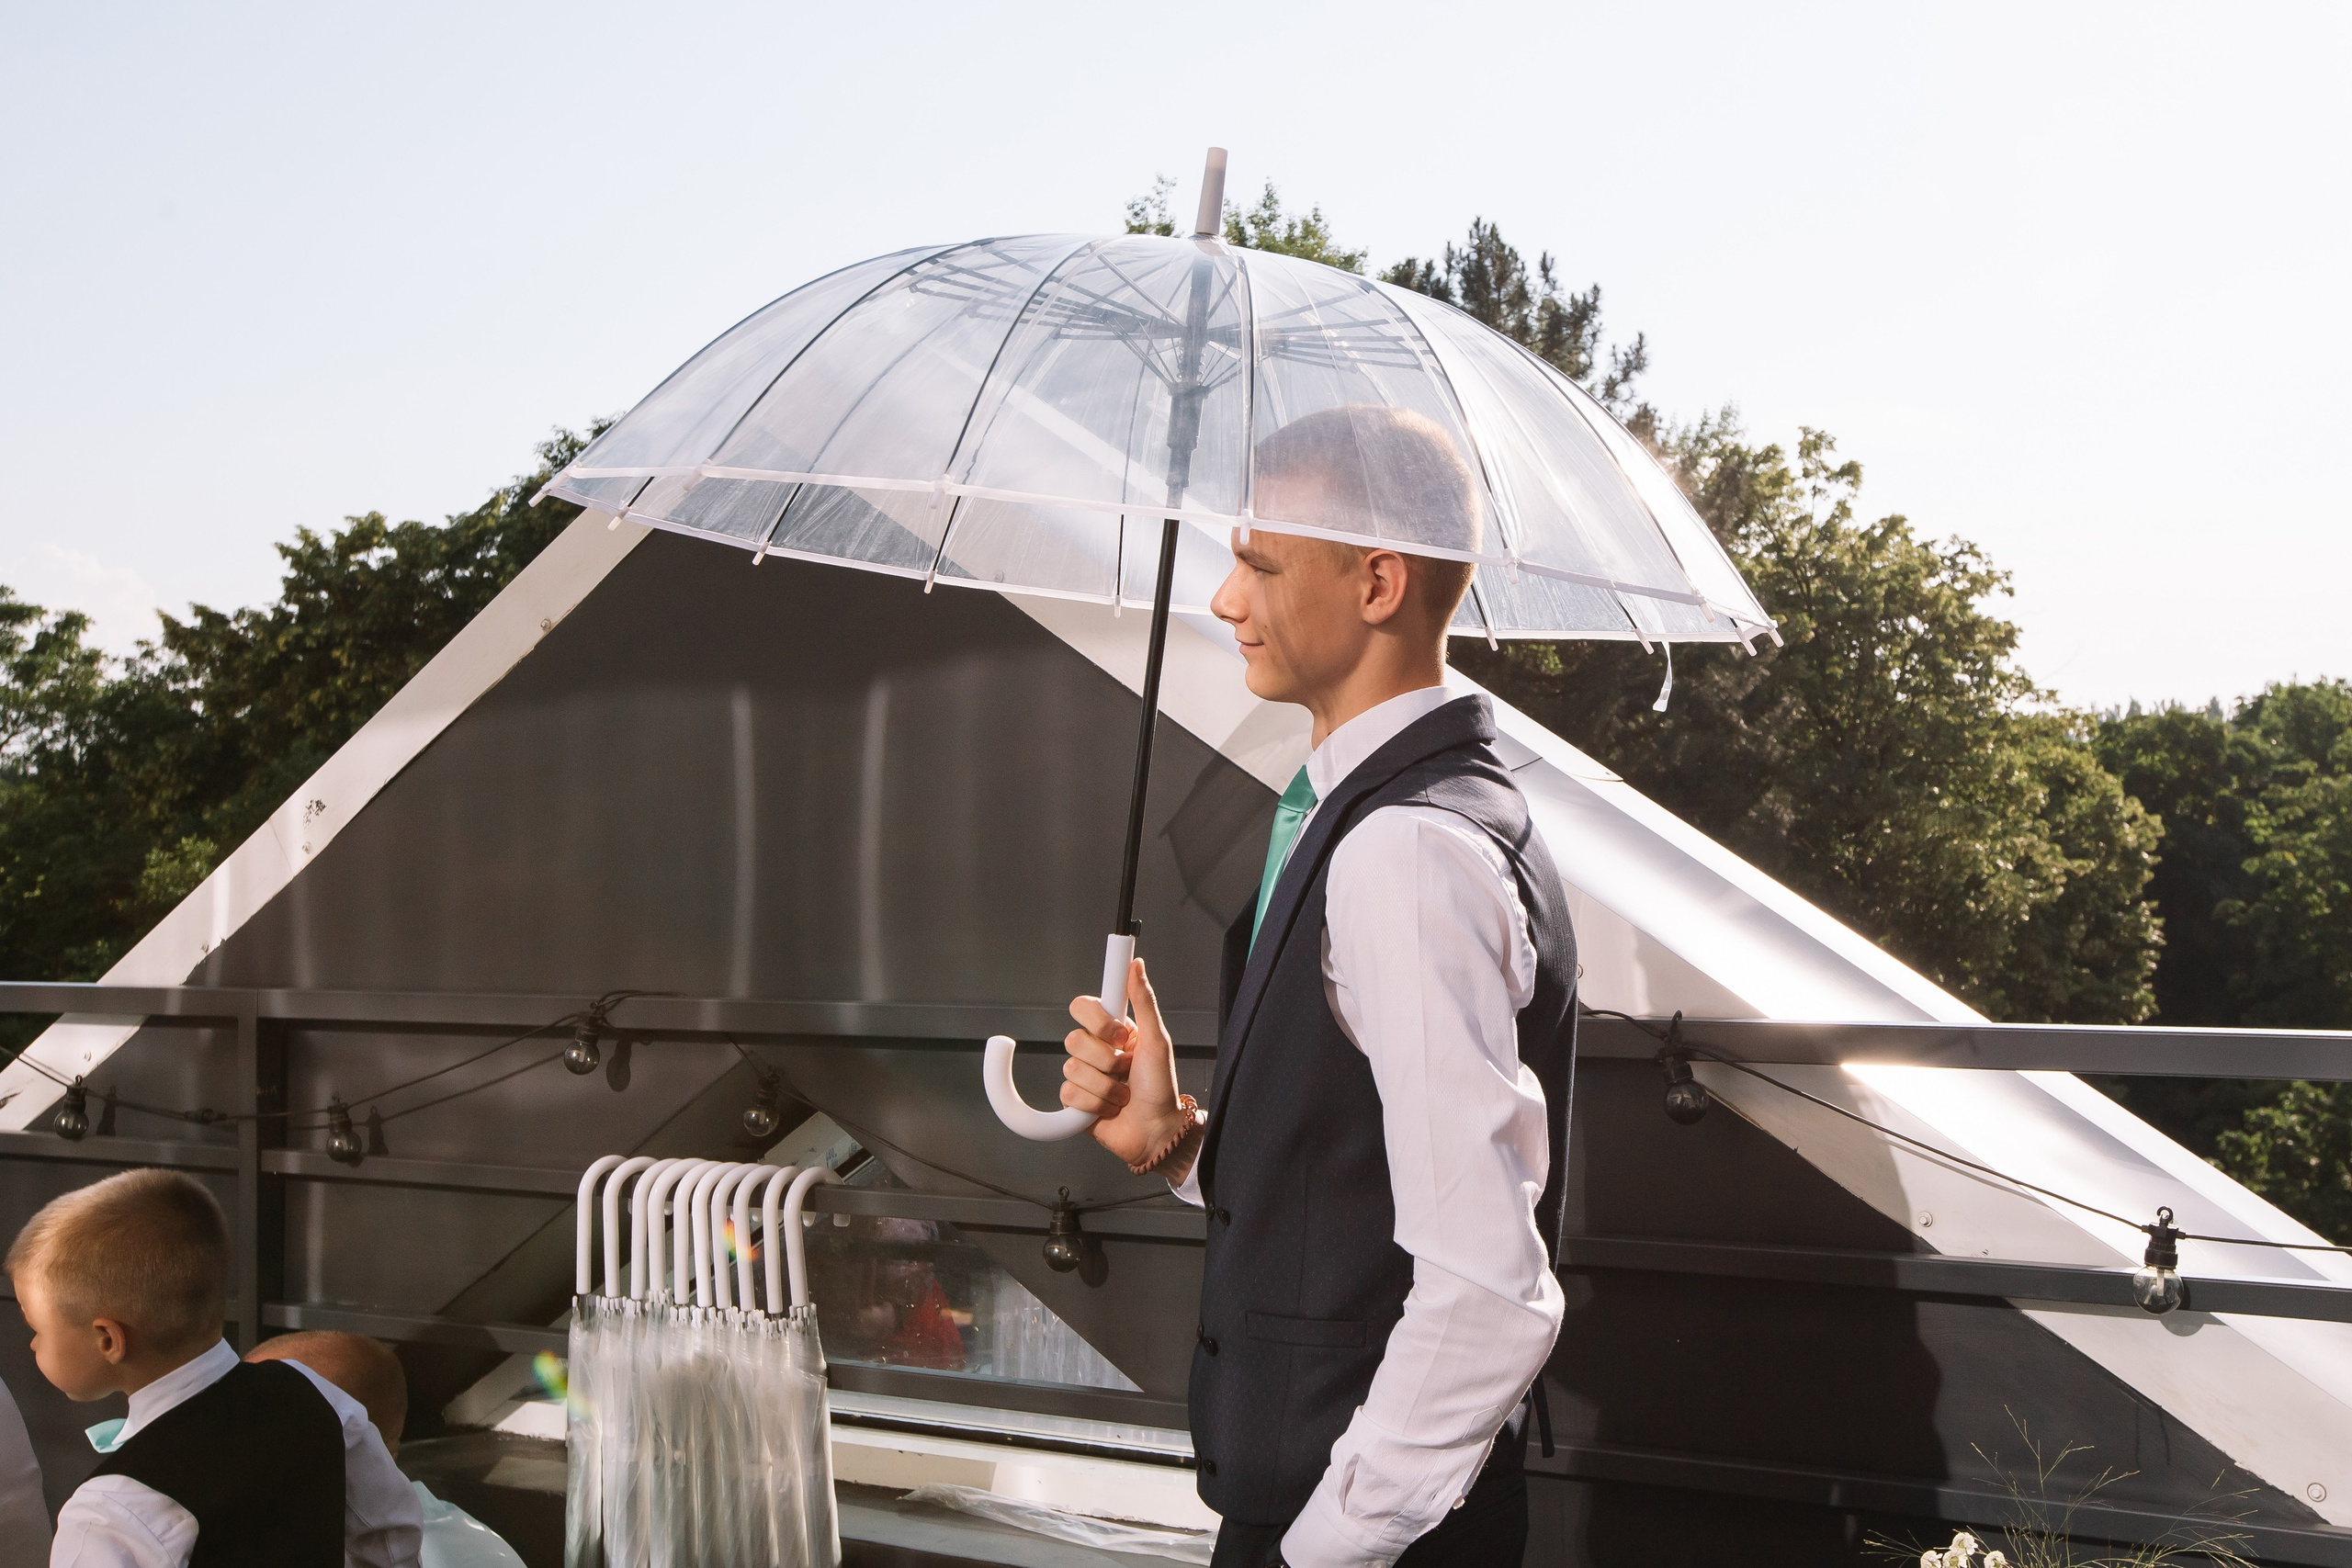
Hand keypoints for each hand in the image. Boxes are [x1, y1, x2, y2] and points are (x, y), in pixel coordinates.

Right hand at [1062, 958, 1186, 1169]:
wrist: (1157, 1131)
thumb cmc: (1161, 1087)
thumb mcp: (1157, 1040)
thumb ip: (1143, 1001)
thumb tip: (1136, 964)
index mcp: (1112, 1032)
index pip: (1082, 1008)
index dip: (1098, 1023)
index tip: (1120, 1036)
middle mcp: (1095, 1051)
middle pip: (1073, 1040)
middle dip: (1106, 1061)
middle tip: (1126, 1070)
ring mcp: (1083, 1076)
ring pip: (1072, 1070)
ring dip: (1105, 1087)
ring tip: (1123, 1094)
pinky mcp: (1075, 1102)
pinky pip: (1069, 1094)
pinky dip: (1095, 1105)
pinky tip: (1109, 1108)